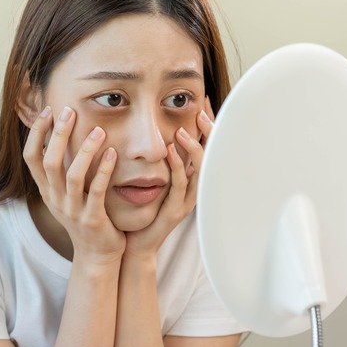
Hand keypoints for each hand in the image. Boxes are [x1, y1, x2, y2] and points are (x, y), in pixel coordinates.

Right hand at [23, 106, 125, 263]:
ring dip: (85, 151)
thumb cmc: (85, 216)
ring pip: (73, 176)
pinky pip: (97, 192)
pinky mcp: (93, 219)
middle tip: (69, 111)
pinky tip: (113, 153)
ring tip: (99, 130)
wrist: (97, 255)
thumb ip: (63, 168)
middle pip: (49, 162)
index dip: (36, 133)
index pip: (31, 158)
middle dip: (58, 135)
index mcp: (47, 190)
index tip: (48, 110)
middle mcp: (55, 199)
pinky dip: (104, 171)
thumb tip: (61, 133)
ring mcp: (72, 210)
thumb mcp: (67, 193)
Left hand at [124, 96, 215, 256]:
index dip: (208, 126)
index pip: (207, 146)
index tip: (205, 102)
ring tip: (182, 131)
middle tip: (201, 113)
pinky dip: (177, 166)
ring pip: (199, 169)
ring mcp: (187, 200)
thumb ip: (162, 157)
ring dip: (192, 148)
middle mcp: (195, 188)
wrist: (135, 244)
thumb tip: (160, 127)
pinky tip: (170, 151)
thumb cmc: (143, 209)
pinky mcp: (175, 210)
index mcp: (192, 179)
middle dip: (209, 134)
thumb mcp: (156, 178)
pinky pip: (180, 185)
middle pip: (211, 156)